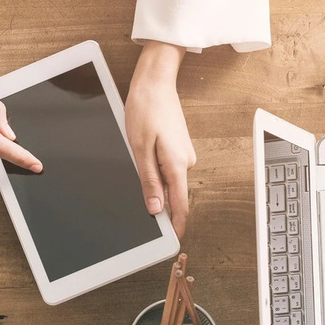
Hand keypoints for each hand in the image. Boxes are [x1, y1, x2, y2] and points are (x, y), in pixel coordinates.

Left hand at [126, 41, 194, 236]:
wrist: (155, 82)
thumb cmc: (146, 110)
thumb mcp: (140, 149)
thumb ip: (149, 181)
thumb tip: (155, 208)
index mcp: (177, 164)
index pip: (181, 205)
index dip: (176, 226)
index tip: (171, 242)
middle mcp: (186, 162)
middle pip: (173, 194)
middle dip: (158, 201)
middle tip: (138, 197)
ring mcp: (184, 155)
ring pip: (169, 180)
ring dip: (154, 181)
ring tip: (138, 160)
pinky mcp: (179, 149)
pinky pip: (168, 168)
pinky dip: (156, 170)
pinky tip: (145, 155)